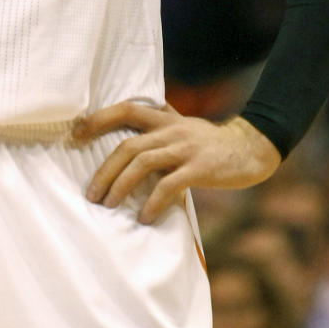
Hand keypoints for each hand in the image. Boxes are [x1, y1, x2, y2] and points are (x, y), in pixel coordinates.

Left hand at [71, 102, 280, 223]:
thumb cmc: (212, 142)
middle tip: (91, 194)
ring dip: (121, 185)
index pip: (125, 109)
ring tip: (109, 206)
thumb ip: (160, 126)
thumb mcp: (184, 126)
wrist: (252, 147)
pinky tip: (145, 217)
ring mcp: (185, 148)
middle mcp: (171, 129)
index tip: (76, 133)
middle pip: (127, 144)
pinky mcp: (200, 167)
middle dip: (104, 170)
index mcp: (165, 119)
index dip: (98, 119)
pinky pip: (169, 184)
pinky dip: (153, 202)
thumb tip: (131, 131)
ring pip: (142, 161)